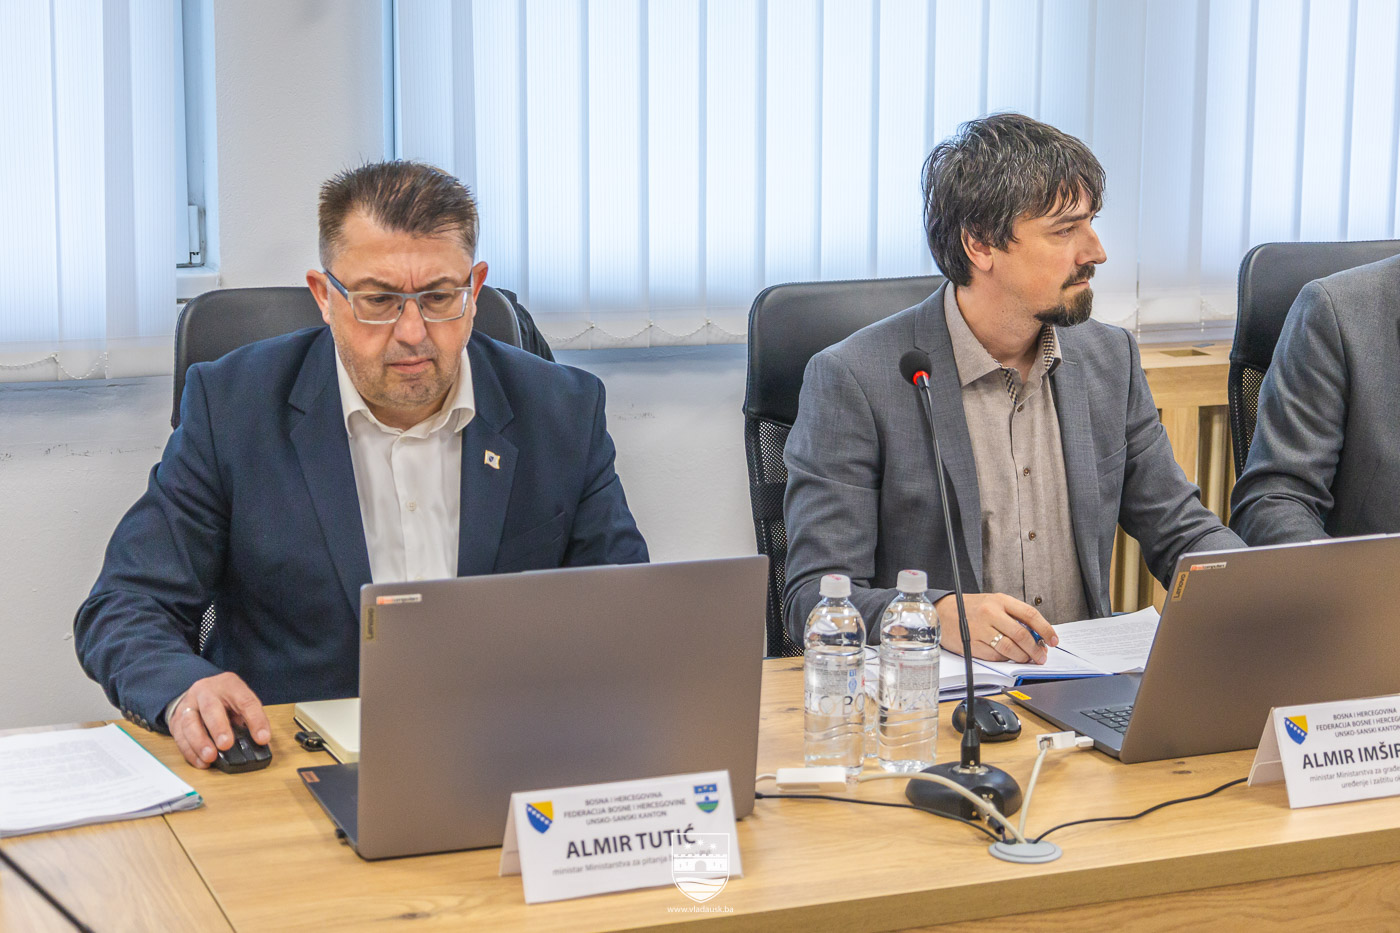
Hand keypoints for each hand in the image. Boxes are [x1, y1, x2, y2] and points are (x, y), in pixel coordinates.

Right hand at [169, 672, 270, 768]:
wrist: (199, 693)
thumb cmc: (225, 700)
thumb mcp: (240, 702)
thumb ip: (249, 719)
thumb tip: (261, 742)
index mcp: (229, 684)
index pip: (245, 701)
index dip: (255, 720)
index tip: (263, 738)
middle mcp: (206, 691)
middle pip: (211, 708)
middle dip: (218, 727)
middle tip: (226, 745)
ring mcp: (188, 704)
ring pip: (190, 722)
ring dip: (200, 742)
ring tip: (211, 757)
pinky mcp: (176, 720)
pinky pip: (180, 736)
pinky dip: (190, 751)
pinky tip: (201, 762)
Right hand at [934, 593, 1057, 663]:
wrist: (942, 611)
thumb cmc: (970, 607)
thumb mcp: (993, 603)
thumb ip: (1013, 615)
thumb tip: (1036, 635)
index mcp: (1000, 601)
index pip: (1030, 615)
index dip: (1046, 629)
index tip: (1053, 640)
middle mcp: (990, 613)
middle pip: (1021, 635)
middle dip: (1036, 649)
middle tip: (1041, 656)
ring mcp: (980, 629)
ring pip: (1010, 648)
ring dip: (1022, 657)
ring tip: (1027, 659)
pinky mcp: (971, 644)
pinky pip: (995, 656)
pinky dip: (1005, 659)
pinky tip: (1008, 657)